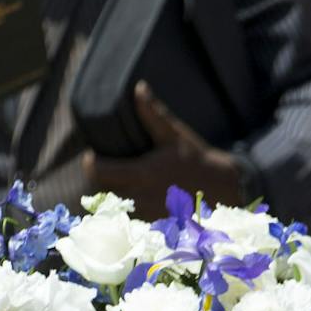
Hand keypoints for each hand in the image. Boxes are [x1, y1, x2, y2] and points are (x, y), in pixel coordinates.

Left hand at [81, 83, 247, 209]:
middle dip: (100, 177)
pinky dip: (125, 205)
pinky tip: (133, 193)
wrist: (220, 189)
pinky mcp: (151, 223)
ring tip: (118, 177)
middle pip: (101, 189)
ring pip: (113, 204)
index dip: (90, 162)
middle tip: (105, 163)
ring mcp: (145, 214)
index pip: (98, 172)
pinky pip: (127, 215)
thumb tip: (139, 87)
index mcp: (142, 174)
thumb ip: (153, 113)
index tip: (93, 154)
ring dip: (111, 191)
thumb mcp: (173, 134)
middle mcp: (140, 197)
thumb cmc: (195, 158)